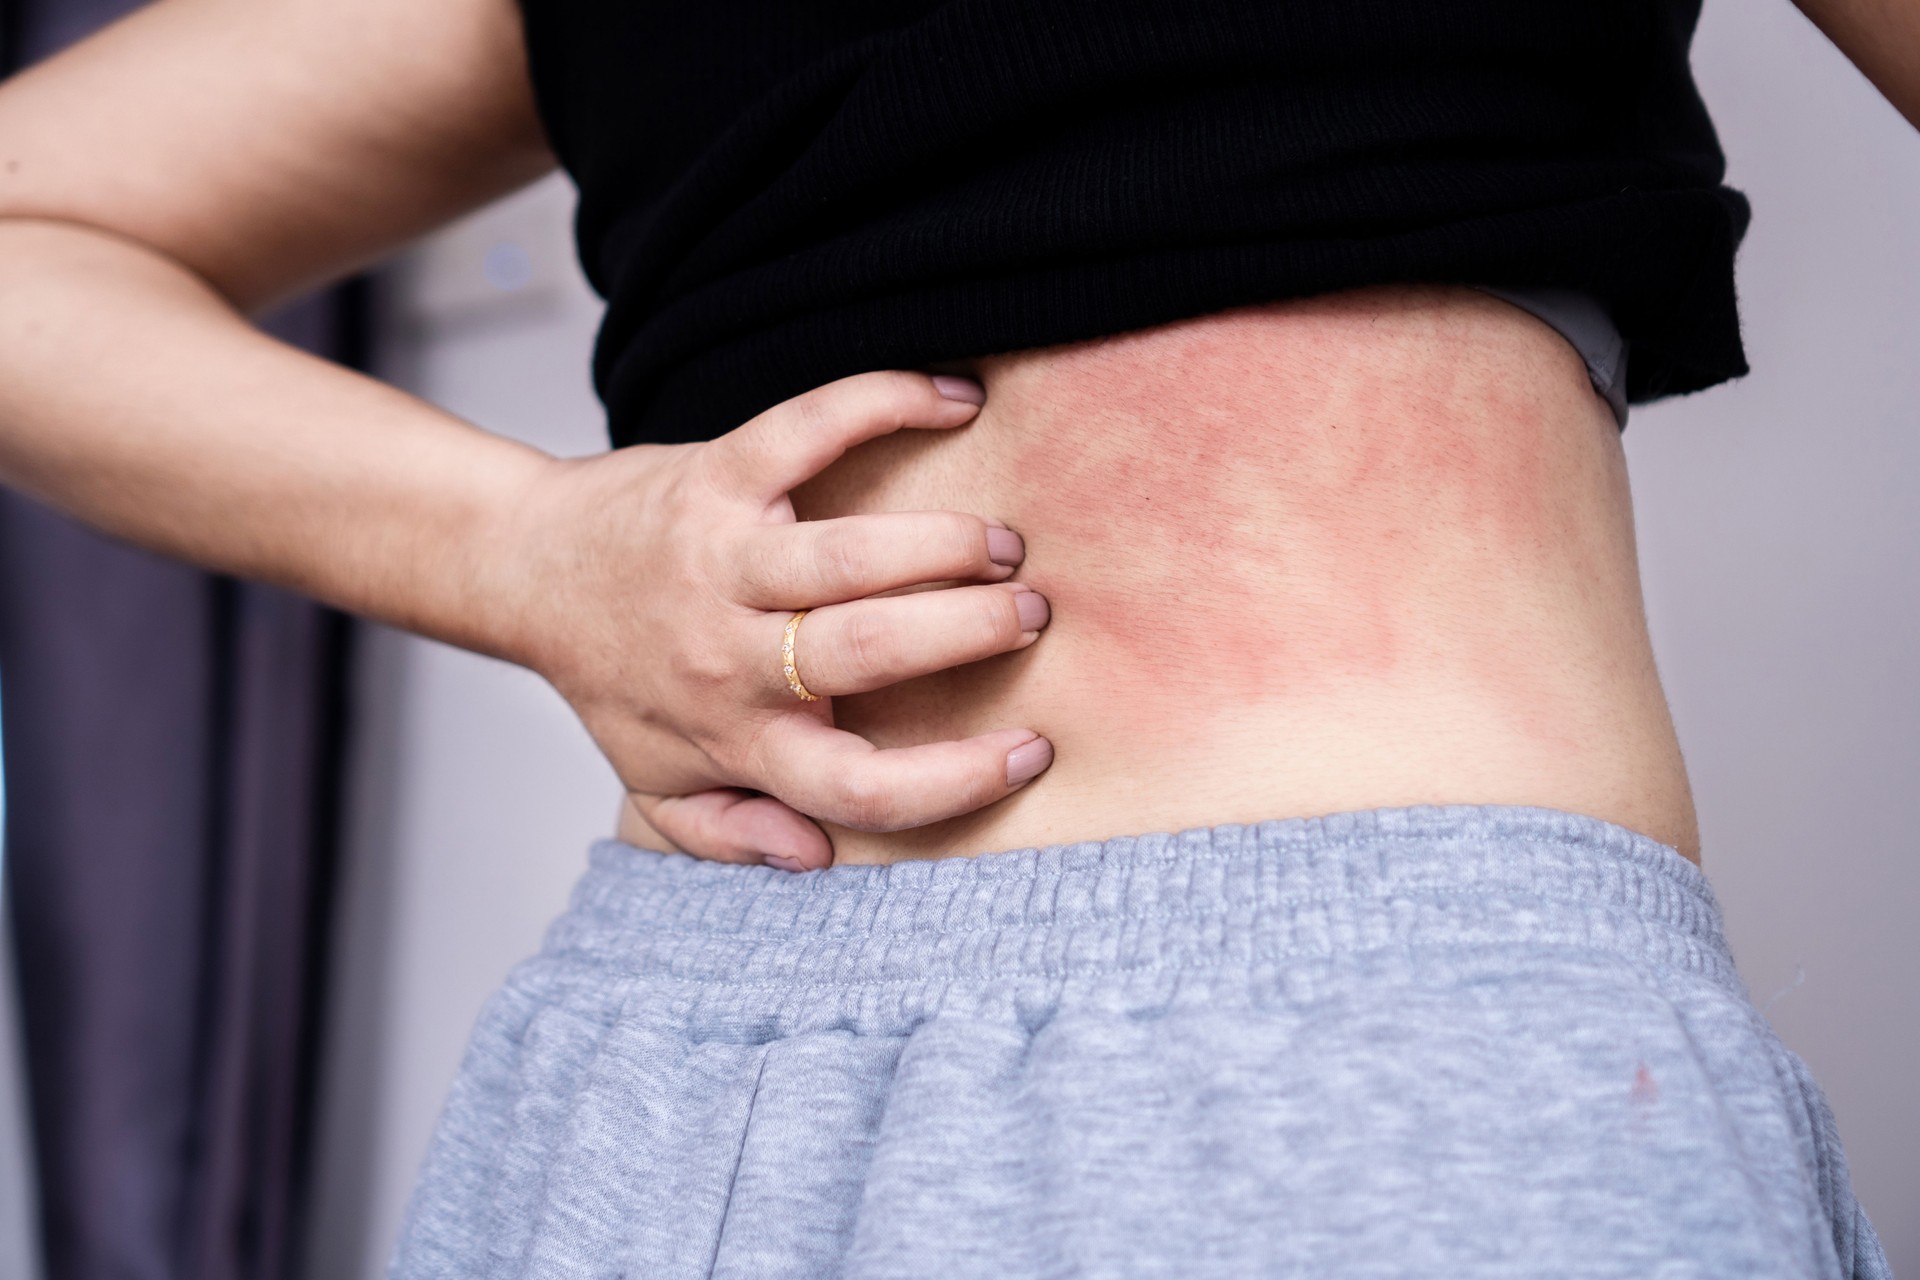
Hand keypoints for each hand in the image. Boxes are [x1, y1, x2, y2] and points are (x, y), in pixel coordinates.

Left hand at [489, 371, 1054, 870]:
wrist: (530, 573)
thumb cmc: (616, 679)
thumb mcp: (657, 781)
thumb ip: (726, 832)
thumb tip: (811, 855)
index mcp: (735, 739)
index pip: (858, 787)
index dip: (956, 780)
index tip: (1030, 749)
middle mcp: (727, 655)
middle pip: (871, 651)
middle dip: (971, 630)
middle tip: (1031, 613)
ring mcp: (720, 560)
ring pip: (850, 557)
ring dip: (945, 544)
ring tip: (1003, 545)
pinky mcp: (713, 476)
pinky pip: (807, 429)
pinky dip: (886, 403)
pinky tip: (955, 400)